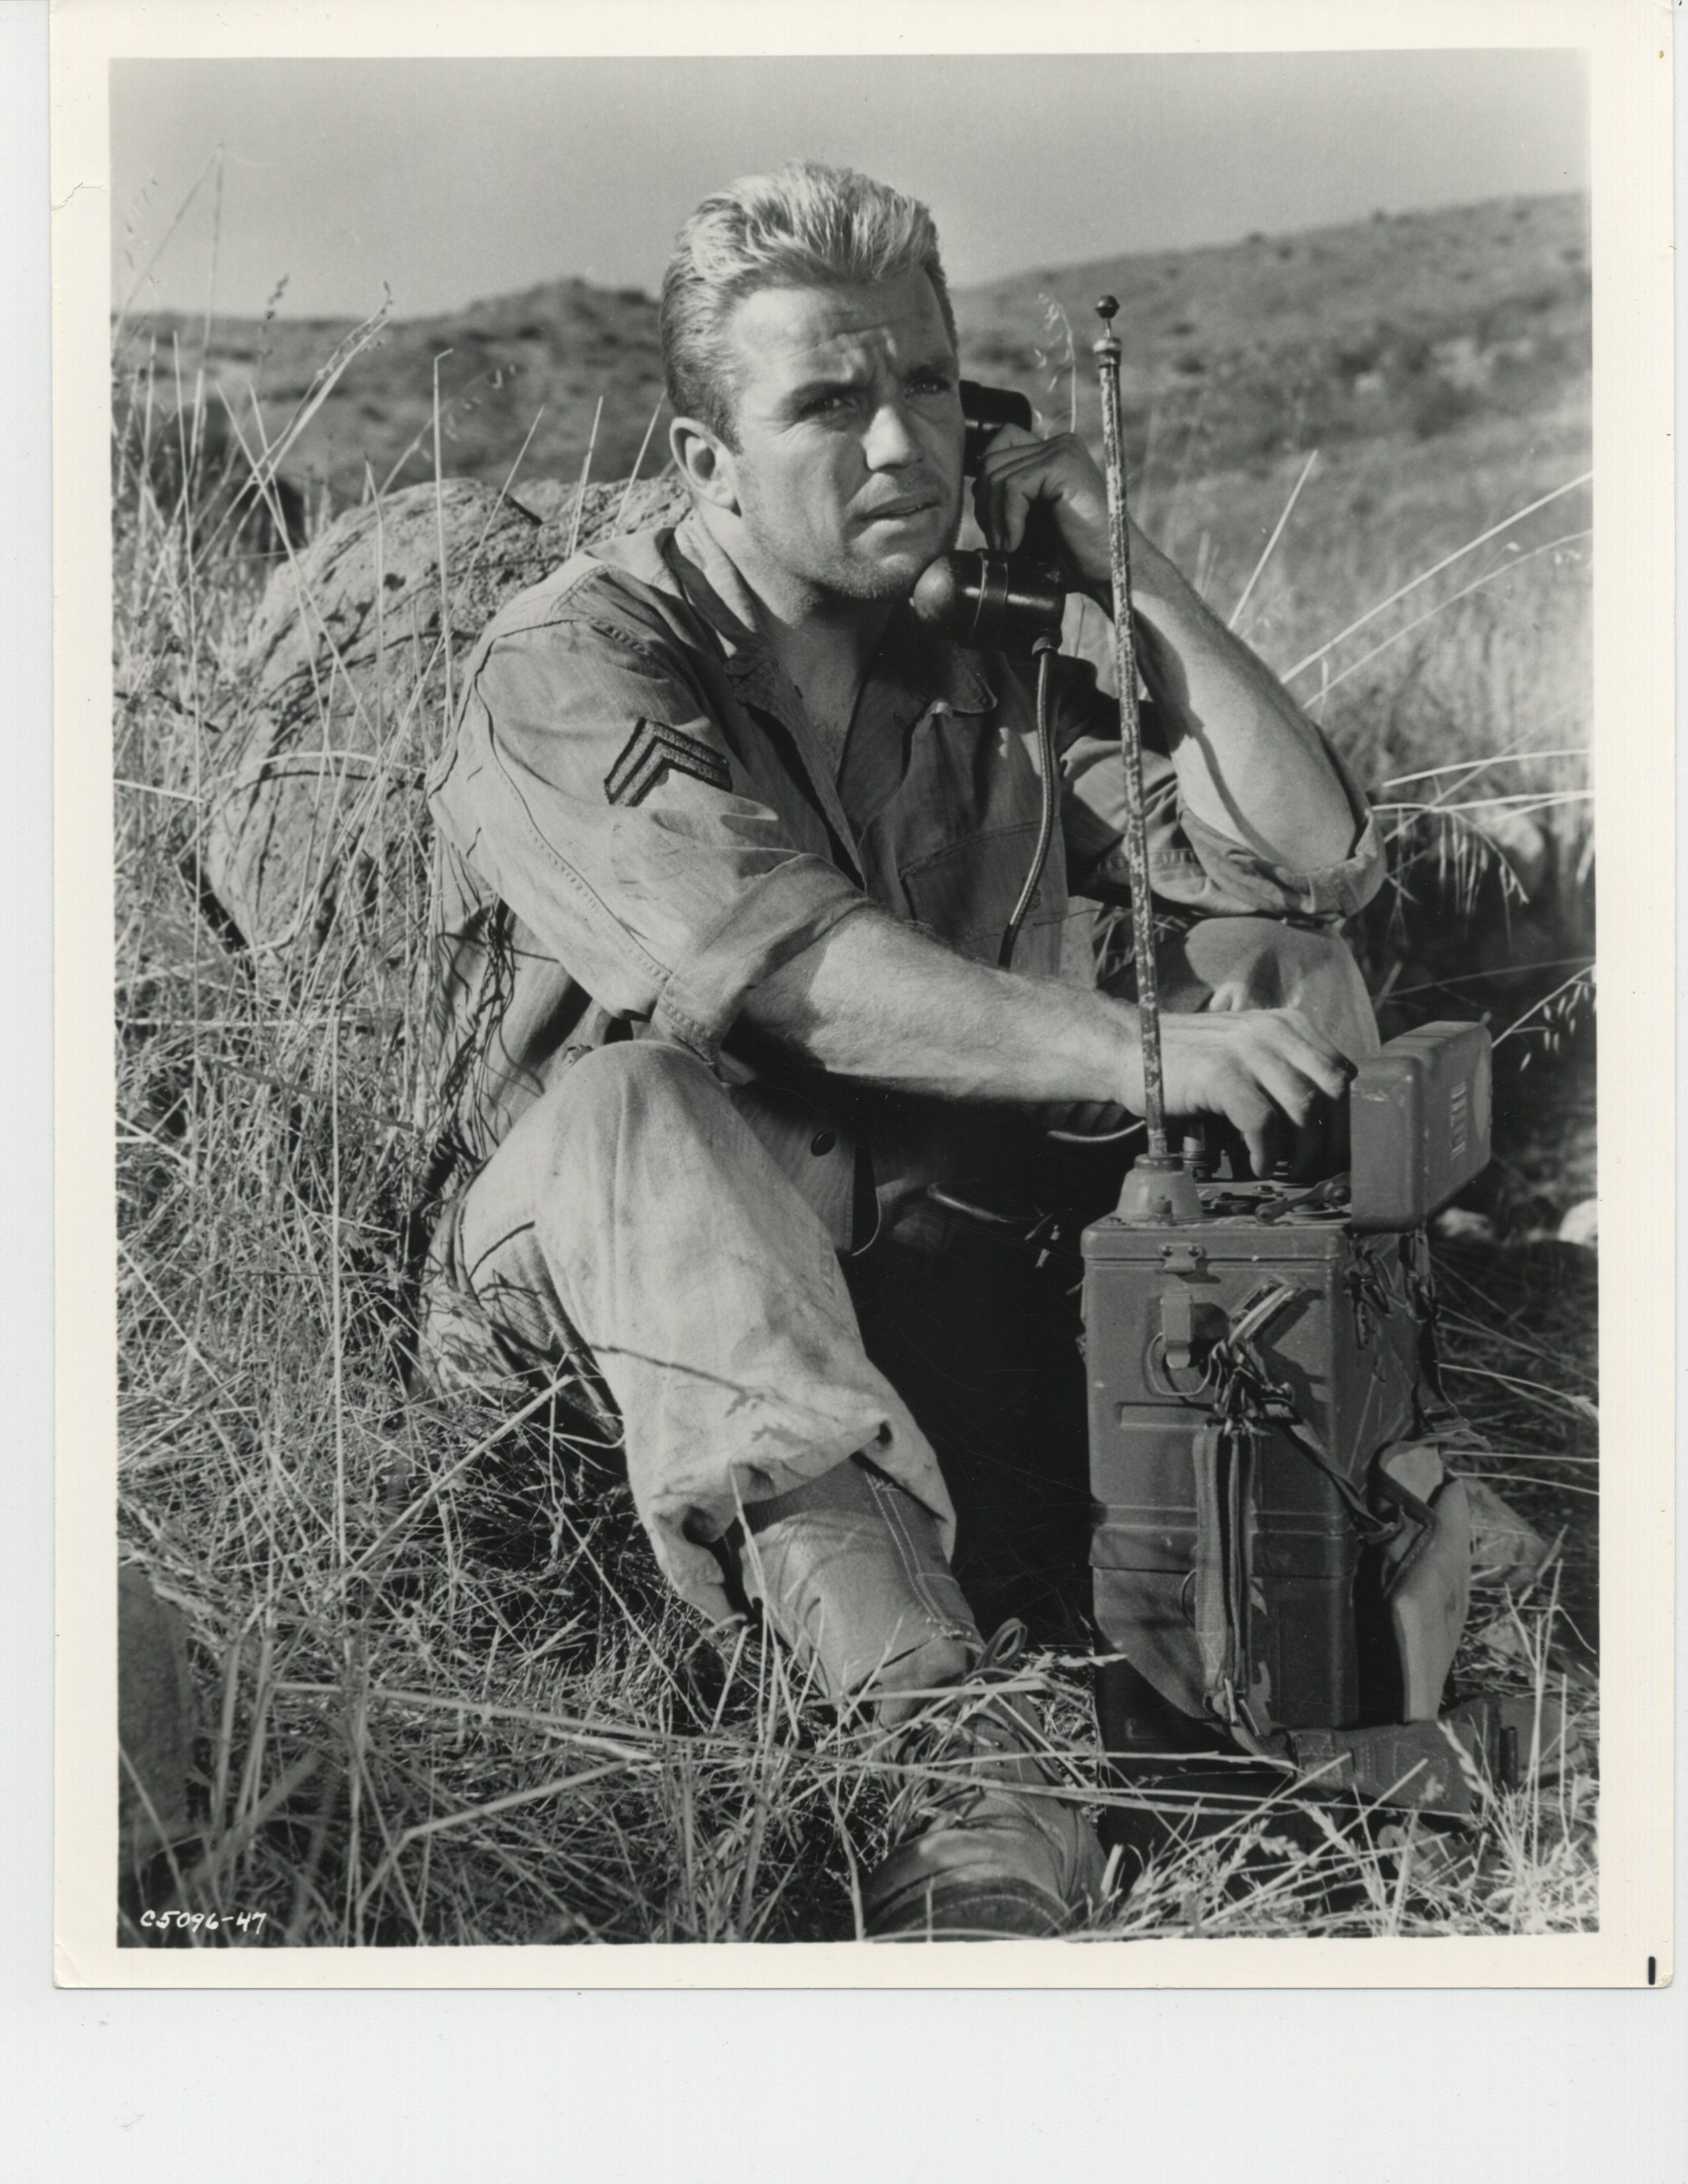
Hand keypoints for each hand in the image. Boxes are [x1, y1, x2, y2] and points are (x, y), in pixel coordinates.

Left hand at [971, 422, 1112, 587]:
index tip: (994, 521)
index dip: (987, 482)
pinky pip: (1012, 487)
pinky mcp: (1062, 466)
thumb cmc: (1076, 555)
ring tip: (1008, 546)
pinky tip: (1017, 543)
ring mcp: (1062, 452)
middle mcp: (1059, 445)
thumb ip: (1011, 500)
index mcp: (1054, 453)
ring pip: (996, 474)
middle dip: (985, 505)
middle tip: (999, 540)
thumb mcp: (1034, 522)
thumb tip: (971, 492)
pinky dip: (1007, 520)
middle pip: (991, 460)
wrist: (1110, 570)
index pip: (999, 443)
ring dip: (994, 518)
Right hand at [1121, 1006, 1354, 1182]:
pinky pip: (1263, 1122)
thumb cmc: (1188, 1063)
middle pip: (1334, 1091)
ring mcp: (1246, 1050)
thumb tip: (1324, 1125)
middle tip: (1319, 1168)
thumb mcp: (1245, 1055)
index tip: (1337, 1149)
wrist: (1128, 1048)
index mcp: (1287, 1025)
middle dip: (1334, 1139)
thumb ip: (1283, 1073)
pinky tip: (1259, 1165)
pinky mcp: (1219, 1073)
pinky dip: (1267, 1152)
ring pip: (1304, 1108)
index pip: (1344, 1073)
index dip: (1349, 1118)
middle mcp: (1273, 1031)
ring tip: (1288, 1171)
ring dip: (1303, 1151)